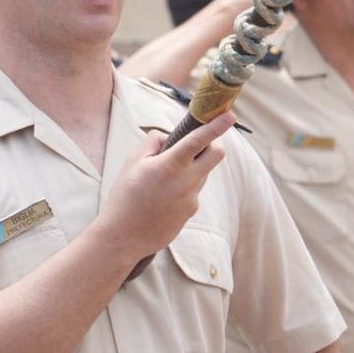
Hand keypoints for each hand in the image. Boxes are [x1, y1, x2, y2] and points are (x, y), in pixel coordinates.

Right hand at [94, 111, 235, 260]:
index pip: (198, 141)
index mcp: (169, 166)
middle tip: (195, 145)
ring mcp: (191, 199)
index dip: (216, 126)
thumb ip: (154, 142)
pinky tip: (163, 198)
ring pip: (204, 173)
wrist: (123, 238)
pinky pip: (194, 191)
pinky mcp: (191, 212)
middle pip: (216, 155)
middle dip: (212, 144)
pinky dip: (184, 187)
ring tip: (164, 179)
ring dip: (193, 168)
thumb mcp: (132, 163)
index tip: (230, 115)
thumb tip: (171, 137)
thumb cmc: (124, 197)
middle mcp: (185, 182)